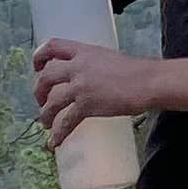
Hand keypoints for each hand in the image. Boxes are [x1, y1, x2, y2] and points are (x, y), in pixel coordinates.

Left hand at [32, 36, 161, 145]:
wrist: (149, 82)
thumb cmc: (138, 71)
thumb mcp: (111, 59)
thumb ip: (95, 65)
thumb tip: (88, 77)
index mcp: (85, 52)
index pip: (53, 46)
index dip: (40, 57)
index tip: (37, 67)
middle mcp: (79, 67)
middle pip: (46, 77)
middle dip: (38, 91)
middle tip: (41, 100)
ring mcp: (81, 86)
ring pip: (52, 102)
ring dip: (45, 114)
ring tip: (45, 123)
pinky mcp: (87, 105)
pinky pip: (66, 121)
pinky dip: (58, 133)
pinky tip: (55, 142)